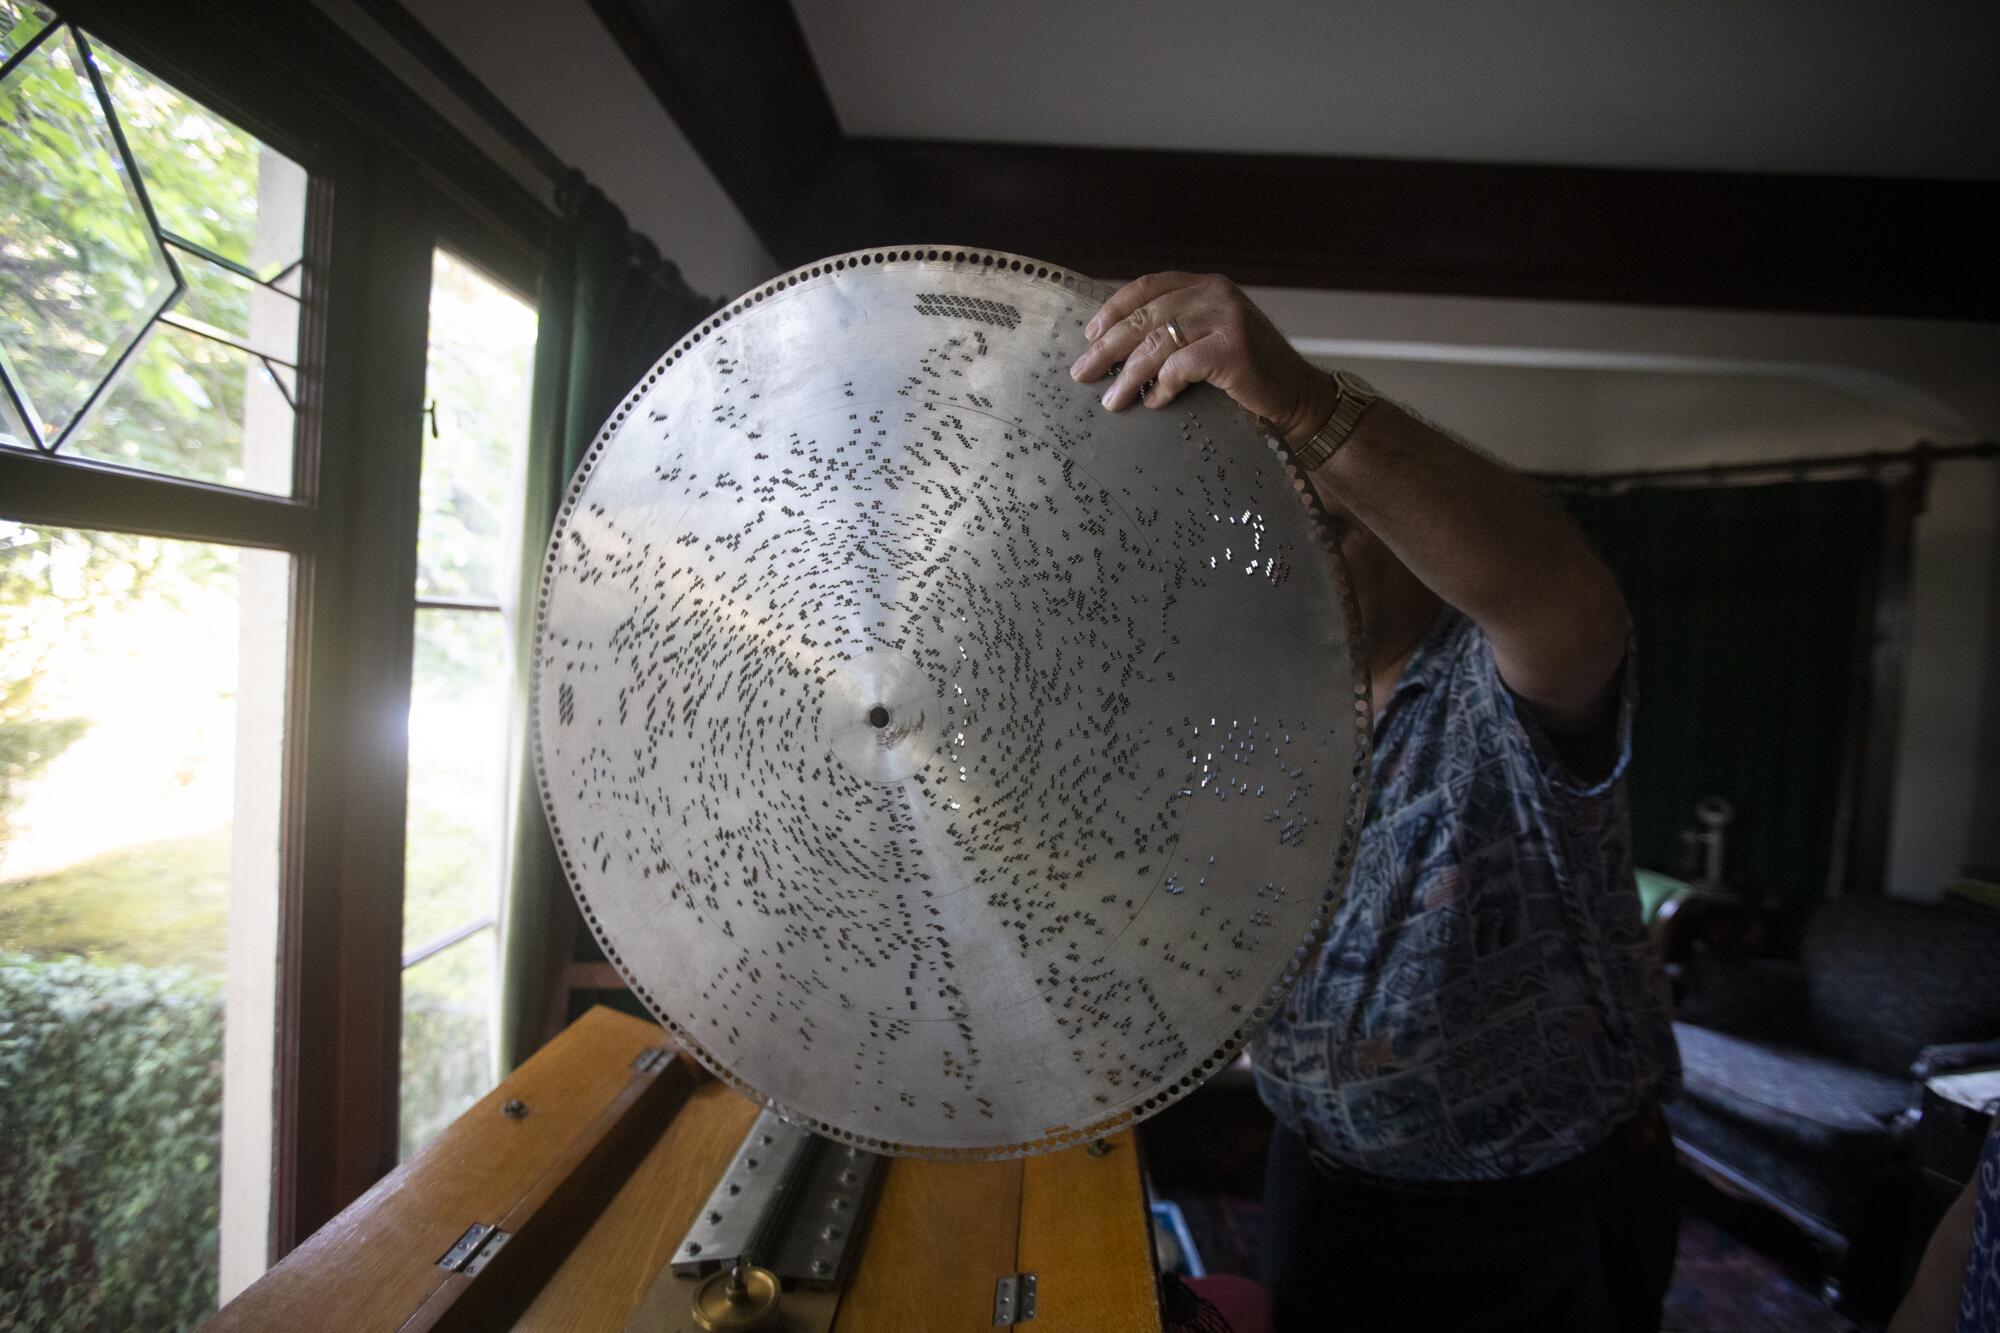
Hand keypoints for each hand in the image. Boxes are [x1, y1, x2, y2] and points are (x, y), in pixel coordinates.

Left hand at [1068, 272, 1336, 447]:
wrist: (1296, 396)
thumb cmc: (1247, 373)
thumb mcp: (1210, 337)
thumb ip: (1176, 329)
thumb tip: (1116, 346)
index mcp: (1206, 285)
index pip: (1147, 287)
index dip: (1113, 310)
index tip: (1089, 336)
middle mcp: (1216, 293)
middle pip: (1145, 317)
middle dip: (1107, 348)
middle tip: (1082, 373)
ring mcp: (1227, 318)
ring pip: (1157, 343)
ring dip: (1127, 375)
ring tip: (1111, 401)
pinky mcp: (1233, 349)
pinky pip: (1180, 367)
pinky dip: (1162, 387)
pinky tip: (1154, 403)